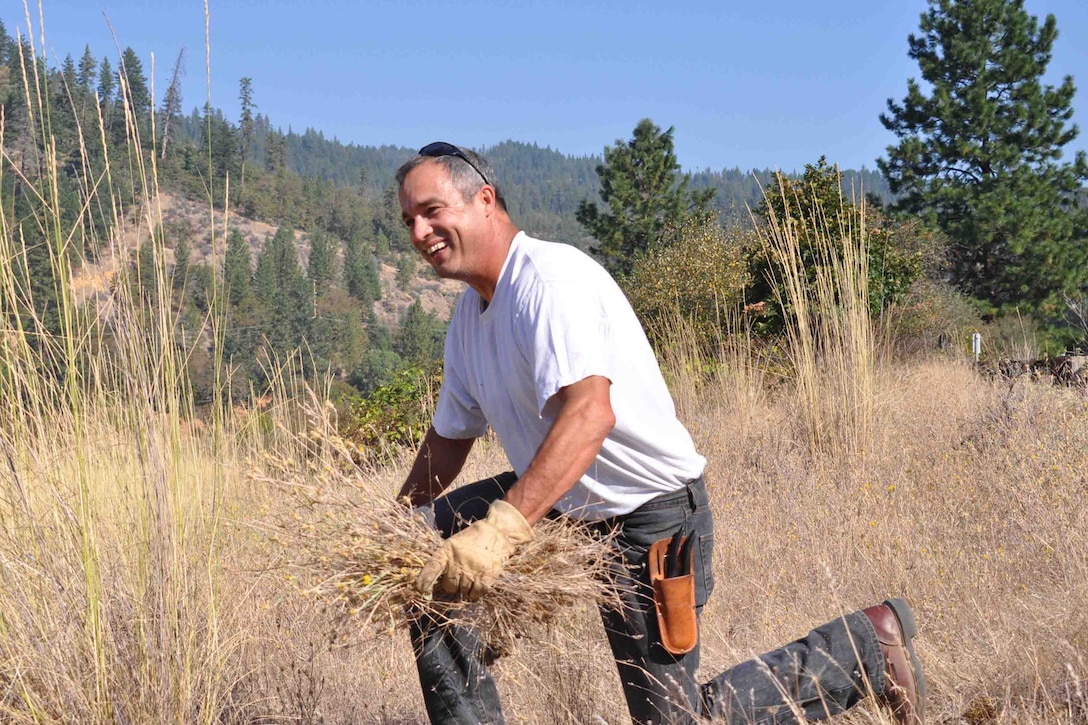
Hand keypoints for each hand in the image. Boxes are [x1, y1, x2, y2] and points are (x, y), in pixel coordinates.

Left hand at [414, 500, 533, 600]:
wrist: (497, 532)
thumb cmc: (471, 539)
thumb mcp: (453, 544)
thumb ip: (444, 561)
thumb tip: (433, 586)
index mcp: (447, 550)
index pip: (433, 567)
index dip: (425, 580)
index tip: (420, 590)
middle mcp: (459, 560)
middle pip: (449, 586)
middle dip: (452, 586)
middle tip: (458, 579)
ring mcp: (473, 569)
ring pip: (462, 592)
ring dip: (464, 590)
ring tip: (470, 578)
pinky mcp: (487, 575)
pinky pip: (477, 593)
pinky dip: (475, 594)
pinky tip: (477, 585)